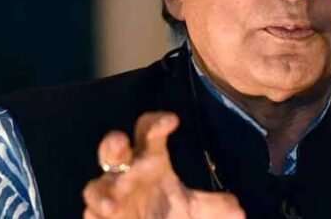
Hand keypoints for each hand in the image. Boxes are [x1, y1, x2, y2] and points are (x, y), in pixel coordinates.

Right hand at [82, 111, 244, 218]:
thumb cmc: (166, 212)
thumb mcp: (193, 209)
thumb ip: (215, 207)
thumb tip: (239, 211)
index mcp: (149, 160)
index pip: (149, 131)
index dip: (157, 122)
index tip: (173, 121)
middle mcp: (126, 173)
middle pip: (113, 149)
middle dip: (112, 144)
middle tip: (120, 141)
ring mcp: (109, 196)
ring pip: (95, 187)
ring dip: (101, 194)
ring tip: (113, 207)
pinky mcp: (98, 217)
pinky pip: (91, 215)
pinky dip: (96, 216)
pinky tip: (106, 217)